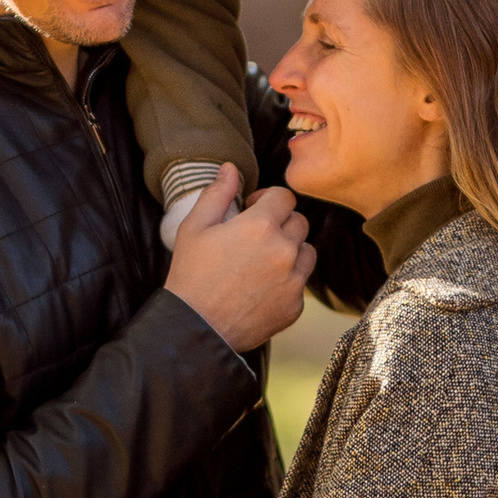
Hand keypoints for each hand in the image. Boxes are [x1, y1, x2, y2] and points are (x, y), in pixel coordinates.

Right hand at [164, 164, 313, 348]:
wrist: (196, 328)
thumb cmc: (191, 276)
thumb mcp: (195, 228)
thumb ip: (217, 194)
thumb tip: (231, 169)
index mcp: (260, 226)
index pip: (285, 197)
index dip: (268, 200)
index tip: (252, 210)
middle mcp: (283, 250)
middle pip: (299, 222)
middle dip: (280, 223)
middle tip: (255, 237)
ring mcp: (293, 280)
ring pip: (307, 251)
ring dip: (290, 250)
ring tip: (262, 261)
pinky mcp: (295, 305)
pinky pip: (301, 282)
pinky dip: (287, 281)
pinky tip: (261, 287)